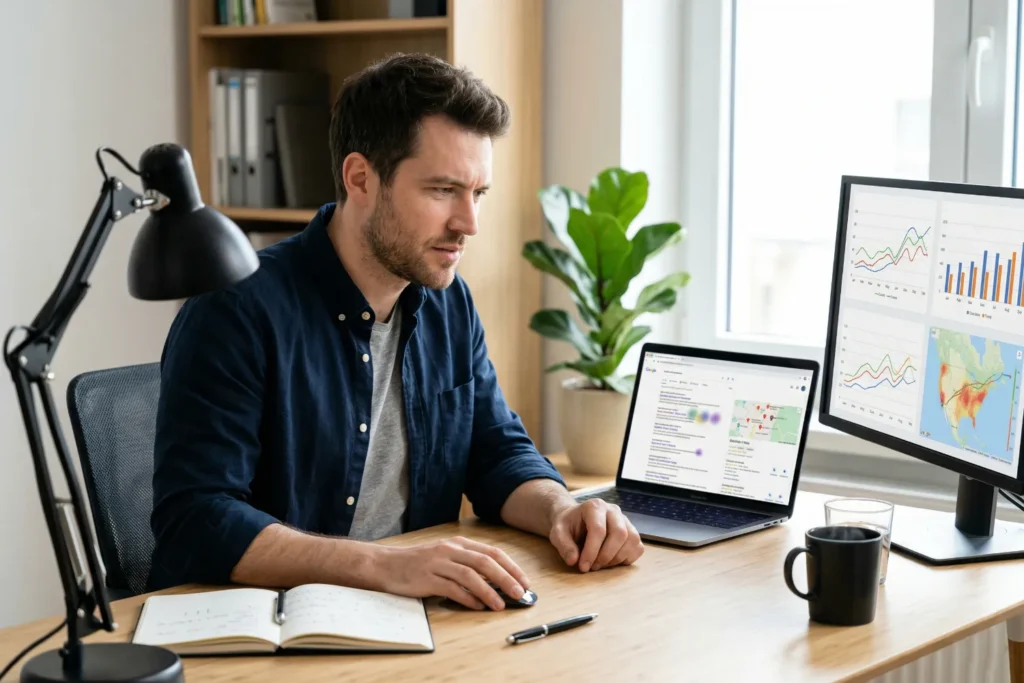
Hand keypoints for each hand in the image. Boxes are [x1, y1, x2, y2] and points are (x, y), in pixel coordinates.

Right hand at [376, 536, 529, 610]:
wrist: (387, 564)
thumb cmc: (419, 563)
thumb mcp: (446, 557)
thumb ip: (468, 565)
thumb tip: (496, 582)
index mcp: (459, 543)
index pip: (492, 552)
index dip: (511, 567)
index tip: (524, 581)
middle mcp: (450, 550)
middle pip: (485, 562)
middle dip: (506, 578)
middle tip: (520, 593)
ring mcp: (438, 563)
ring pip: (470, 575)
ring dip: (489, 591)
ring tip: (501, 605)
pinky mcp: (427, 578)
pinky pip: (452, 589)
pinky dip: (467, 598)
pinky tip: (477, 606)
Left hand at [549, 499, 643, 571]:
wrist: (575, 520)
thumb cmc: (568, 526)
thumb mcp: (558, 533)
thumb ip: (563, 545)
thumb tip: (574, 561)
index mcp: (594, 506)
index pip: (598, 529)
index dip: (591, 551)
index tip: (583, 566)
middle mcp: (613, 510)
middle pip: (620, 533)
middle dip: (606, 555)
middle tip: (593, 567)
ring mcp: (625, 520)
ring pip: (632, 540)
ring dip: (617, 558)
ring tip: (601, 564)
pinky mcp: (631, 531)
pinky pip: (638, 547)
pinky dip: (627, 558)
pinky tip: (611, 561)